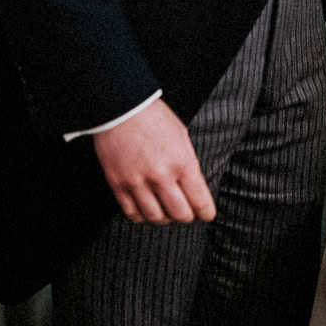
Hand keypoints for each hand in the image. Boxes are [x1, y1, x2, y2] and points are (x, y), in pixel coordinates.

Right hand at [90, 99, 215, 223]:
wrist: (122, 107)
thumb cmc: (153, 117)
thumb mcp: (182, 137)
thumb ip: (188, 164)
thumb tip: (193, 187)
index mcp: (181, 162)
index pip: (199, 200)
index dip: (206, 211)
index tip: (206, 214)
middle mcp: (160, 175)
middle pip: (180, 214)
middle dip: (187, 215)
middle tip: (187, 211)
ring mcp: (137, 181)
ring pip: (156, 217)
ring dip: (164, 217)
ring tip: (165, 210)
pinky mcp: (118, 184)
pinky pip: (132, 213)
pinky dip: (142, 215)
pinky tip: (146, 208)